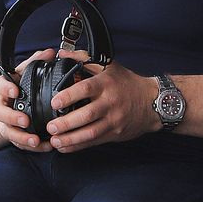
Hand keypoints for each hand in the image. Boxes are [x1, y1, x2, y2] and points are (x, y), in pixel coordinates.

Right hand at [0, 49, 56, 151]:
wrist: (3, 105)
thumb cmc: (16, 87)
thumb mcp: (22, 73)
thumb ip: (34, 63)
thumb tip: (50, 52)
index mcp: (2, 89)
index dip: (6, 88)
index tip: (16, 90)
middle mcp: (0, 107)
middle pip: (0, 113)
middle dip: (12, 118)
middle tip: (25, 121)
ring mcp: (4, 123)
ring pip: (8, 132)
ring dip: (21, 138)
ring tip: (35, 140)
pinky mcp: (12, 136)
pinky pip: (19, 144)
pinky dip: (32, 147)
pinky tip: (46, 146)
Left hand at [44, 52, 159, 152]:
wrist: (152, 102)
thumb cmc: (127, 83)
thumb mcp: (109, 66)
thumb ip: (83, 58)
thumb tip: (62, 53)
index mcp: (106, 84)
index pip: (86, 89)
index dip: (69, 96)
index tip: (54, 102)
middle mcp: (110, 103)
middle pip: (87, 115)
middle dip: (66, 123)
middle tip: (50, 127)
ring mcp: (113, 120)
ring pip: (90, 132)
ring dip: (71, 139)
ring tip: (55, 141)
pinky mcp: (115, 134)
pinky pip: (94, 142)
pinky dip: (78, 146)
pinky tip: (65, 147)